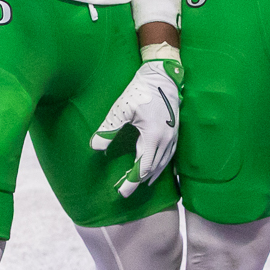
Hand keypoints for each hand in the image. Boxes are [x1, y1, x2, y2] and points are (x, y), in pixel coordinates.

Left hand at [90, 55, 179, 197]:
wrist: (162, 76)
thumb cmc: (141, 91)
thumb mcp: (122, 110)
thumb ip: (109, 129)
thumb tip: (95, 147)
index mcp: (153, 137)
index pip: (143, 167)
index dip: (132, 182)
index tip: (122, 193)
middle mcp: (166, 140)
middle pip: (154, 168)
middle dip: (140, 181)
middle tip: (126, 190)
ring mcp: (173, 136)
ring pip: (164, 163)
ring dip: (152, 174)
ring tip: (142, 182)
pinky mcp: (175, 131)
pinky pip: (170, 154)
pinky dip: (162, 164)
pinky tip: (158, 166)